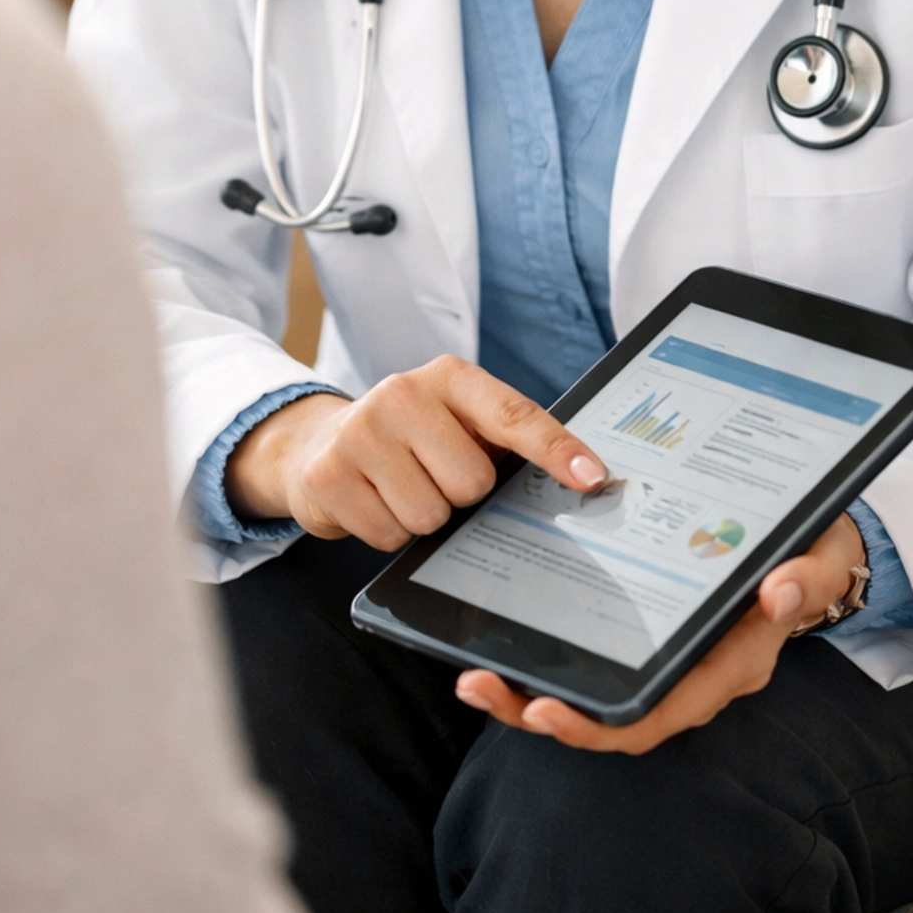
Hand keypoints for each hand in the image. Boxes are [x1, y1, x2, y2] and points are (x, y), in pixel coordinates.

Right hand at [224, 358, 609, 548]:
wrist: (320, 442)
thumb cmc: (411, 437)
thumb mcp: (455, 421)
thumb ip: (503, 440)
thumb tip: (578, 477)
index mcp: (449, 377)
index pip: (513, 415)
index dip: (555, 449)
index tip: (592, 477)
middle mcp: (403, 393)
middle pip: (472, 482)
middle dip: (460, 495)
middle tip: (434, 475)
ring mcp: (361, 431)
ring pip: (430, 515)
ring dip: (423, 517)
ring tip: (400, 488)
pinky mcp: (329, 473)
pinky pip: (389, 535)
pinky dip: (388, 531)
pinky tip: (373, 501)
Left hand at [454, 512, 866, 754]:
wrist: (814, 546)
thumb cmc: (812, 553)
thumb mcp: (820, 557)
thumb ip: (806, 578)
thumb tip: (778, 591)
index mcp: (726, 665)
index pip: (655, 715)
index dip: (598, 726)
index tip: (544, 711)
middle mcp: (689, 673)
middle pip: (607, 718)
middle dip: (539, 712)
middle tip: (477, 685)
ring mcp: (665, 658)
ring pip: (592, 693)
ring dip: (529, 690)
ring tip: (472, 672)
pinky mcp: (646, 633)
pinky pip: (593, 659)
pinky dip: (547, 656)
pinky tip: (501, 634)